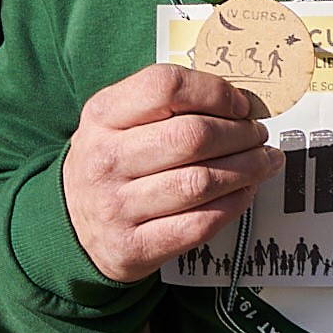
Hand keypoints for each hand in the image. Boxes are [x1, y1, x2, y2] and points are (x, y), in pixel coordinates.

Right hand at [59, 61, 275, 283]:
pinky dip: (232, 206)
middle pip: (192, 137)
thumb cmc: (109, 163)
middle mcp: (106, 159)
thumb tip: (238, 103)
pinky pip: (198, 224)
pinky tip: (244, 193)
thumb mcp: (115, 120)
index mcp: (102, 116)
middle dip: (240, 134)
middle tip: (257, 135)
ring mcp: (117, 206)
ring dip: (247, 170)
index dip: (214, 92)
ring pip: (201, 183)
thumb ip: (166, 104)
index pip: (165, 86)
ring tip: (263, 161)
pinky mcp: (134, 246)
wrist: (69, 224)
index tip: (239, 103)